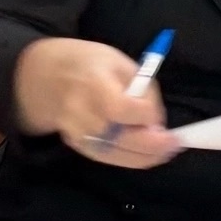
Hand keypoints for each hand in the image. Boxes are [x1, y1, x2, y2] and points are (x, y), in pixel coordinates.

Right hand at [12, 37, 183, 169]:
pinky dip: (130, 158)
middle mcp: (81, 112)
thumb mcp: (120, 62)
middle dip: (152, 145)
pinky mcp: (77, 145)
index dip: (145, 116)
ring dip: (145, 156)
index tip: (157, 115)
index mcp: (93, 84)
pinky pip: (108, 157)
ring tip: (166, 151)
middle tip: (175, 144)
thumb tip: (156, 120)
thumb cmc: (89, 64)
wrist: (45, 77)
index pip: (120, 108)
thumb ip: (142, 89)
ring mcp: (77, 132)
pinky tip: (147, 154)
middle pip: (119, 138)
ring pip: (115, 154)